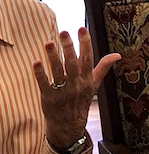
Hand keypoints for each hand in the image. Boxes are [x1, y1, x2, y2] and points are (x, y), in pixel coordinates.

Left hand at [33, 27, 119, 152]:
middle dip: (69, 48)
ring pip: (58, 72)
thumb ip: (102, 68)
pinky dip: (40, 73)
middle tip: (63, 32)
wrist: (69, 124)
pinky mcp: (48, 97)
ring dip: (53, 57)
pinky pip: (44, 84)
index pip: (88, 59)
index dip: (85, 44)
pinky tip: (36, 61)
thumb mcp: (94, 84)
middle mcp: (76, 84)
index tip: (81, 28)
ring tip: (49, 42)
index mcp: (87, 79)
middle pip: (72, 64)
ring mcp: (62, 91)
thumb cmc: (81, 99)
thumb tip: (117, 55)